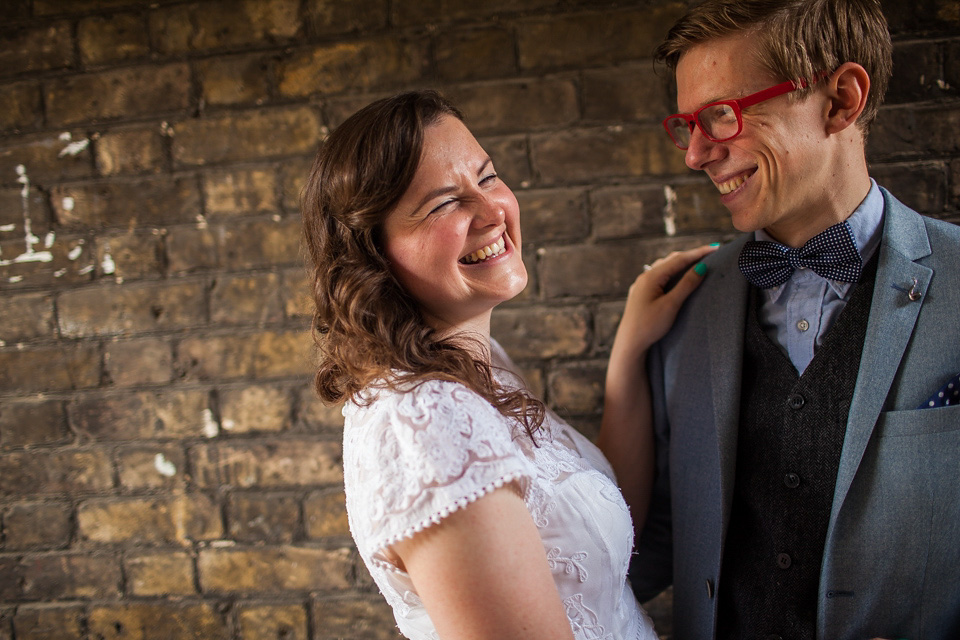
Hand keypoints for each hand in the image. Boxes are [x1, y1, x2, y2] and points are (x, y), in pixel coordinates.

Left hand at [615, 244, 718, 358]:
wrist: (629, 343)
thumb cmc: (649, 326)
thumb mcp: (671, 305)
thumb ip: (686, 285)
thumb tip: (701, 268)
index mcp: (651, 277)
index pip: (679, 259)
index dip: (698, 253)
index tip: (716, 247)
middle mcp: (644, 277)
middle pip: (671, 260)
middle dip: (690, 256)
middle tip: (710, 253)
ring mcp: (641, 285)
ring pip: (664, 267)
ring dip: (680, 263)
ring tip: (696, 262)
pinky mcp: (641, 294)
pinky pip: (658, 277)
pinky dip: (672, 272)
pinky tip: (676, 276)